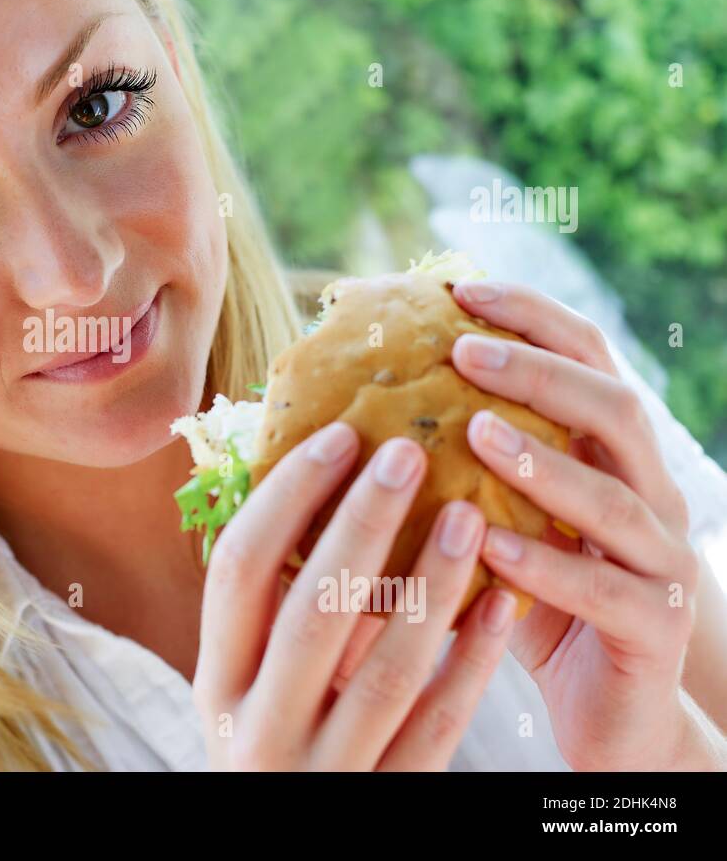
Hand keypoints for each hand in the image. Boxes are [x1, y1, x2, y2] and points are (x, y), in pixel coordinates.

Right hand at [193, 423, 517, 769]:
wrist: (290, 853)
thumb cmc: (277, 743)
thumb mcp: (250, 686)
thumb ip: (271, 614)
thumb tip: (315, 486)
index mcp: (217, 681)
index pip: (239, 570)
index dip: (286, 497)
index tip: (337, 435)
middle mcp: (258, 726)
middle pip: (313, 610)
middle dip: (363, 523)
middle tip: (408, 452)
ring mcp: (325, 770)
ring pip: (386, 670)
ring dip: (430, 585)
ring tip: (470, 516)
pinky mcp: (389, 800)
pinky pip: (439, 726)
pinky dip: (472, 662)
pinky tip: (502, 605)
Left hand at [450, 279, 715, 769]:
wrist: (610, 714)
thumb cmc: (530, 606)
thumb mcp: (490, 525)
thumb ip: (449, 473)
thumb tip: (340, 417)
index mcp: (611, 458)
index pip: (587, 361)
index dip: (532, 317)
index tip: (460, 289)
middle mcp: (649, 497)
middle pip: (614, 408)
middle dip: (538, 369)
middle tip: (462, 348)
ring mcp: (661, 562)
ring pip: (615, 497)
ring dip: (542, 458)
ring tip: (475, 430)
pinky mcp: (655, 628)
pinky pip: (604, 589)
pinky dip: (547, 565)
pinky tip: (491, 545)